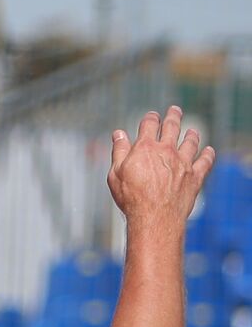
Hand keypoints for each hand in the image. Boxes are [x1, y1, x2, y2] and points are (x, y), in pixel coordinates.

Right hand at [108, 106, 214, 225]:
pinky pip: (205, 161)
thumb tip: (118, 134)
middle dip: (173, 116)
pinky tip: (209, 151)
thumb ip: (119, 151)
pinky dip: (208, 154)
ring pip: (190, 142)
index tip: (151, 115)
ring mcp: (183, 162)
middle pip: (172, 127)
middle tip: (175, 110)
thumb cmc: (131, 197)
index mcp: (145, 148)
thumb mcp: (116, 174)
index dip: (150, 118)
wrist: (155, 217)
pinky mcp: (195, 176)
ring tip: (192, 131)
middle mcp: (166, 150)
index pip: (149, 124)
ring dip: (191, 134)